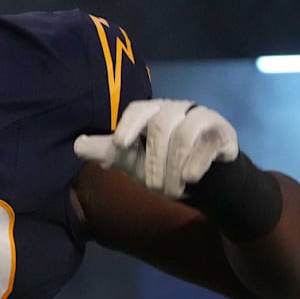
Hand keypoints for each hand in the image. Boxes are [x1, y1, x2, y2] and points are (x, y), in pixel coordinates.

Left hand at [73, 99, 238, 198]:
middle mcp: (175, 108)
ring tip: (172, 190)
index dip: (127, 125)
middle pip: (160, 125)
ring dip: (175, 167)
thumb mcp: (131, 160)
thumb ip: (107, 152)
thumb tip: (77, 145)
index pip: (137, 109)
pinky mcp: (222, 132)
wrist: (203, 176)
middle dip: (154, 161)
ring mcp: (201, 118)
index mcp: (150, 111)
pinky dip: (196, 163)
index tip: (119, 145)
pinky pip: (208, 143)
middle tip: (154, 188)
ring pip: (184, 134)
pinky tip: (190, 178)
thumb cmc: (162, 163)